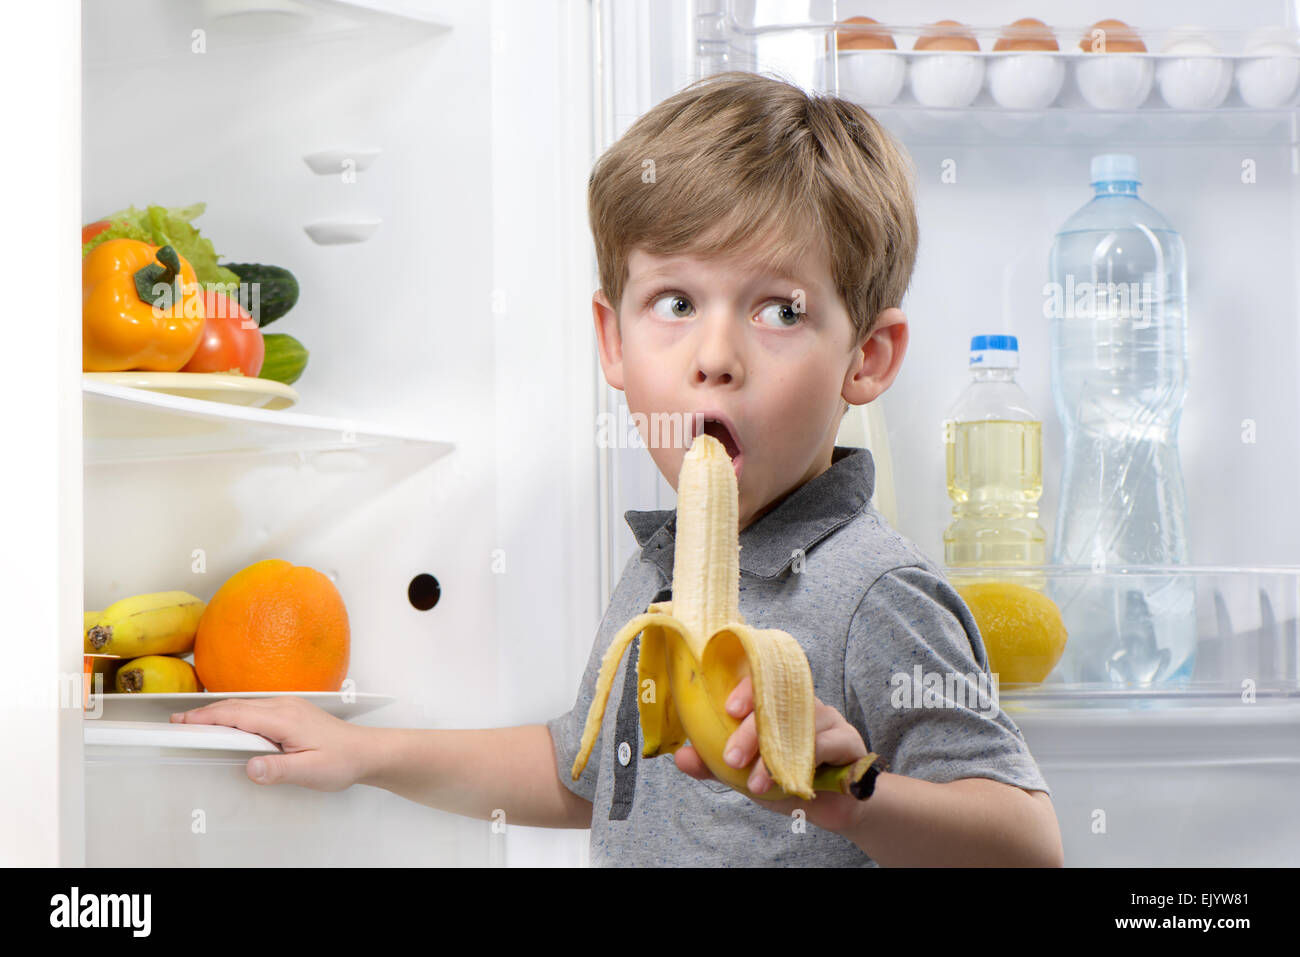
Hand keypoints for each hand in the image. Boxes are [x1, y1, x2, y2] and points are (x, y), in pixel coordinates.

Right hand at [170, 696, 373, 791]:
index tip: (181, 722)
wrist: (366, 751)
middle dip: (205, 713)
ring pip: (246, 706)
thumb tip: (250, 767)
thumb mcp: (310, 771)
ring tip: (195, 725)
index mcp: (284, 718)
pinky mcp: (291, 712)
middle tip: (177, 724)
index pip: (237, 714)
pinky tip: (228, 726)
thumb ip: (279, 769)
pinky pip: (256, 709)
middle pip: (236, 706)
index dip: (206, 718)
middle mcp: (284, 706)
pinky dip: (236, 715)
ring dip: (219, 713)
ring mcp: (288, 706)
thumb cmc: (342, 761)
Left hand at [673, 675, 871, 834]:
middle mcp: (799, 701)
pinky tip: (790, 782)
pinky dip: (804, 762)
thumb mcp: (742, 774)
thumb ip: (712, 764)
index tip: (728, 710)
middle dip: (750, 732)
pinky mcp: (848, 738)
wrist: (831, 807)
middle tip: (732, 759)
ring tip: (756, 785)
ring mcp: (827, 716)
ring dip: (773, 756)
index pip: (759, 679)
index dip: (744, 688)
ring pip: (798, 725)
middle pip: (775, 703)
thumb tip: (681, 756)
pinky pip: (826, 742)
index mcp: (773, 701)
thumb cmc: (784, 779)